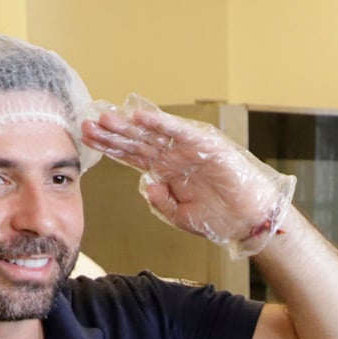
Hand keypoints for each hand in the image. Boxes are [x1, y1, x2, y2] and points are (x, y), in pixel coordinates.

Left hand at [83, 97, 296, 254]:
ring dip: (129, 125)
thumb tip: (145, 185)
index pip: (131, 156)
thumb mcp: (181, 218)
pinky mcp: (205, 145)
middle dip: (111, 133)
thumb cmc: (220, 219)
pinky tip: (140, 117)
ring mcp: (187, 149)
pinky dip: (160, 124)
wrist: (251, 221)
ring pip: (152, 135)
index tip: (87, 139)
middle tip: (86, 124)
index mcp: (165, 171)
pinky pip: (178, 132)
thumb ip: (161, 203)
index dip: (110, 147)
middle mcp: (173, 156)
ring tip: (105, 118)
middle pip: (135, 142)